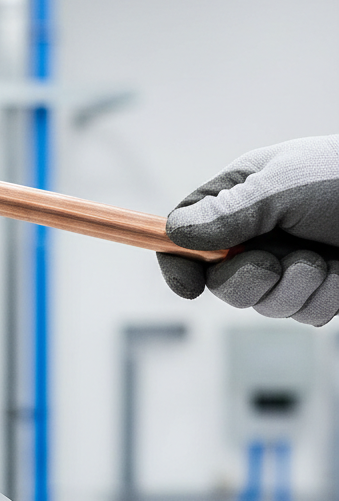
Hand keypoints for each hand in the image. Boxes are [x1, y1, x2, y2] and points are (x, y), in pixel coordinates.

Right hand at [157, 136, 338, 324]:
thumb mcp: (283, 186)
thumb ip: (227, 213)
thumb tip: (176, 233)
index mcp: (239, 197)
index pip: (184, 235)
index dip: (177, 262)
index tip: (187, 285)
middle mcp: (258, 234)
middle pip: (218, 282)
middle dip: (246, 280)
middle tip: (274, 261)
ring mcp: (289, 265)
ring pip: (262, 304)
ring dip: (295, 288)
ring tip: (324, 259)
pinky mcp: (321, 292)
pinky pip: (303, 314)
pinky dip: (325, 297)